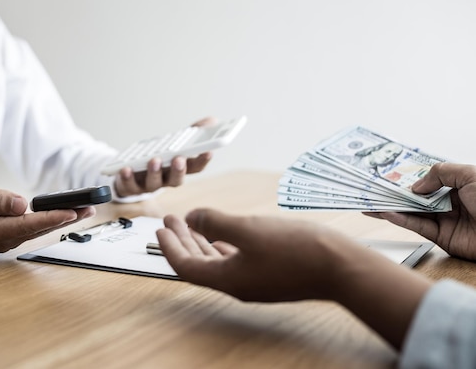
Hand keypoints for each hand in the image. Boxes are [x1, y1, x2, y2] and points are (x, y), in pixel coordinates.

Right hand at [0, 180, 94, 251]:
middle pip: (39, 230)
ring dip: (63, 220)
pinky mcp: (12, 235)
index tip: (71, 212)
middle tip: (90, 209)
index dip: (50, 218)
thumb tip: (21, 204)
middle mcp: (2, 241)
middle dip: (66, 219)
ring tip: (86, 210)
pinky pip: (35, 229)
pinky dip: (52, 220)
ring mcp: (8, 240)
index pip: (26, 225)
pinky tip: (68, 213)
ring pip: (40, 230)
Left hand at [113, 117, 214, 197]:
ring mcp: (149, 184)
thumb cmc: (158, 156)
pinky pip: (130, 186)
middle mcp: (166, 179)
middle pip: (176, 180)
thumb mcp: (175, 142)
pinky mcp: (131, 187)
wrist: (131, 171)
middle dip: (178, 170)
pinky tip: (126, 168)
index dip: (203, 160)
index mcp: (179, 168)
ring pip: (154, 183)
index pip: (196, 167)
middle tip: (179, 159)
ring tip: (154, 160)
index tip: (208, 151)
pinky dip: (128, 178)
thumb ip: (193, 132)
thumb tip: (212, 120)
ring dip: (154, 172)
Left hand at [156, 208, 431, 349]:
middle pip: (200, 264)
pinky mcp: (270, 274)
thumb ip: (215, 222)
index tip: (160, 229)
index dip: (169, 247)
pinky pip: (236, 261)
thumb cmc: (297, 249)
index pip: (186, 266)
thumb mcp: (248, 229)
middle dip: (183, 240)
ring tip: (192, 222)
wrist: (342, 267)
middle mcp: (238, 284)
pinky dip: (223, 246)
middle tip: (171, 220)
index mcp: (228, 278)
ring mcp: (255, 281)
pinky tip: (224, 235)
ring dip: (202, 241)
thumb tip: (192, 218)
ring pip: (217, 262)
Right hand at [364, 163, 475, 259]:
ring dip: (392, 208)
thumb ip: (440, 173)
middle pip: (417, 197)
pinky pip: (418, 227)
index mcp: (460, 185)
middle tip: (372, 190)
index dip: (409, 178)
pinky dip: (401, 220)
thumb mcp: (469, 174)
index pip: (429, 180)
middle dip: (395, 193)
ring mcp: (446, 221)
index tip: (388, 175)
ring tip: (370, 202)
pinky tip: (387, 213)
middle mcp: (452, 202)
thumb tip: (416, 187)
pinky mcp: (443, 239)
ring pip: (413, 213)